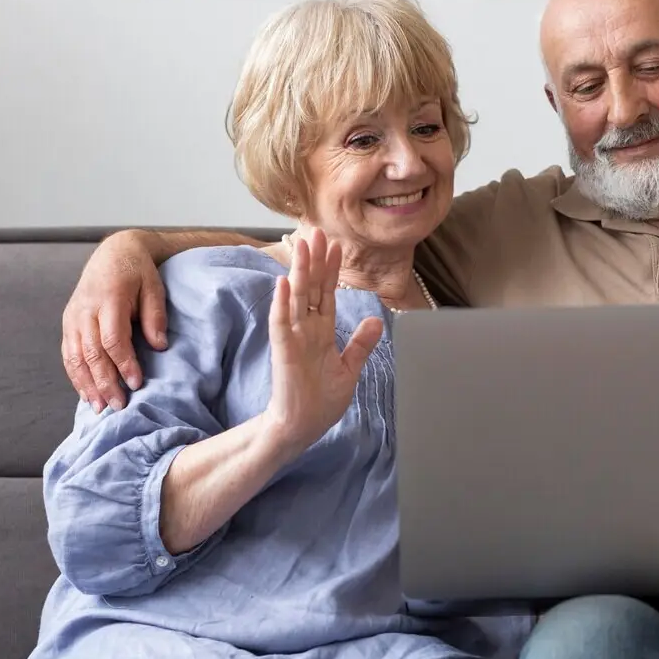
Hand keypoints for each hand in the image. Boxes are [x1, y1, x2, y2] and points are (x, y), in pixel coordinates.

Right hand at [62, 232, 167, 412]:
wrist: (112, 252)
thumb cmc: (137, 272)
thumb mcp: (154, 287)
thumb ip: (155, 316)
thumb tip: (159, 346)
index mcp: (108, 298)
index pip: (112, 338)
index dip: (123, 363)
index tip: (136, 383)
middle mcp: (85, 309)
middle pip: (91, 352)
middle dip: (104, 381)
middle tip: (119, 405)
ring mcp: (73, 317)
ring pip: (75, 356)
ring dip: (86, 384)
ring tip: (99, 407)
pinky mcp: (67, 322)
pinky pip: (68, 353)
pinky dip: (75, 375)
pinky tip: (86, 393)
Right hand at [262, 229, 383, 450]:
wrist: (301, 427)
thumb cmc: (321, 400)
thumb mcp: (349, 369)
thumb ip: (361, 344)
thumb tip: (378, 319)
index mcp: (322, 332)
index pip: (327, 293)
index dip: (331, 270)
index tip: (336, 246)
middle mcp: (306, 330)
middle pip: (312, 288)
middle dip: (315, 261)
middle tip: (317, 232)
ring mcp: (294, 339)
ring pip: (296, 298)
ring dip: (299, 272)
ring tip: (301, 245)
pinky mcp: (283, 352)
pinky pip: (281, 324)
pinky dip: (281, 304)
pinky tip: (283, 283)